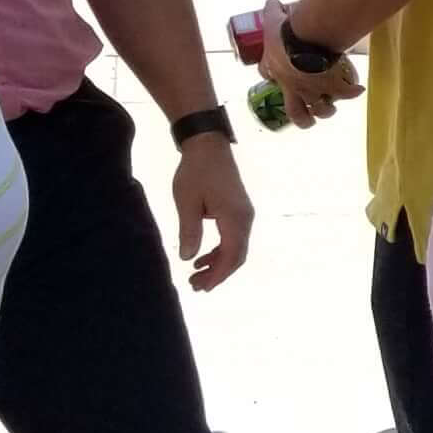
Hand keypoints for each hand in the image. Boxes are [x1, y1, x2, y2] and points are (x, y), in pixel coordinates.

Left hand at [169, 136, 253, 288]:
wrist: (209, 145)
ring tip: (196, 274)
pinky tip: (202, 256)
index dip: (218, 274)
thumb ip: (189, 232)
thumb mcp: (187, 202)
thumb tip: (187, 258)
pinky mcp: (239, 210)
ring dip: (218, 264)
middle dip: (218, 273)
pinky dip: (220, 251)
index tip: (202, 286)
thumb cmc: (196, 172)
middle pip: (237, 256)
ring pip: (236, 248)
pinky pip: (234, 238)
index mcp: (235, 218)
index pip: (231, 255)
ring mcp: (244, 215)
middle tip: (195, 286)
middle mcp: (245, 219)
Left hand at [254, 0, 360, 128]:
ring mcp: (313, 89)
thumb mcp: (275, 17)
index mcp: (276, 67)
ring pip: (321, 111)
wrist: (307, 38)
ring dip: (326, 111)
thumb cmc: (287, 29)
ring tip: (331, 108)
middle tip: (307, 117)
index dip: (269, 73)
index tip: (273, 70)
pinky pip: (346, 93)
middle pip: (295, 112)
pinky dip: (353, 92)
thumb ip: (273, 10)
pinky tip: (358, 89)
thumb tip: (272, 1)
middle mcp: (293, 85)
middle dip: (301, 118)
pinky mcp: (332, 86)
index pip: (266, 74)